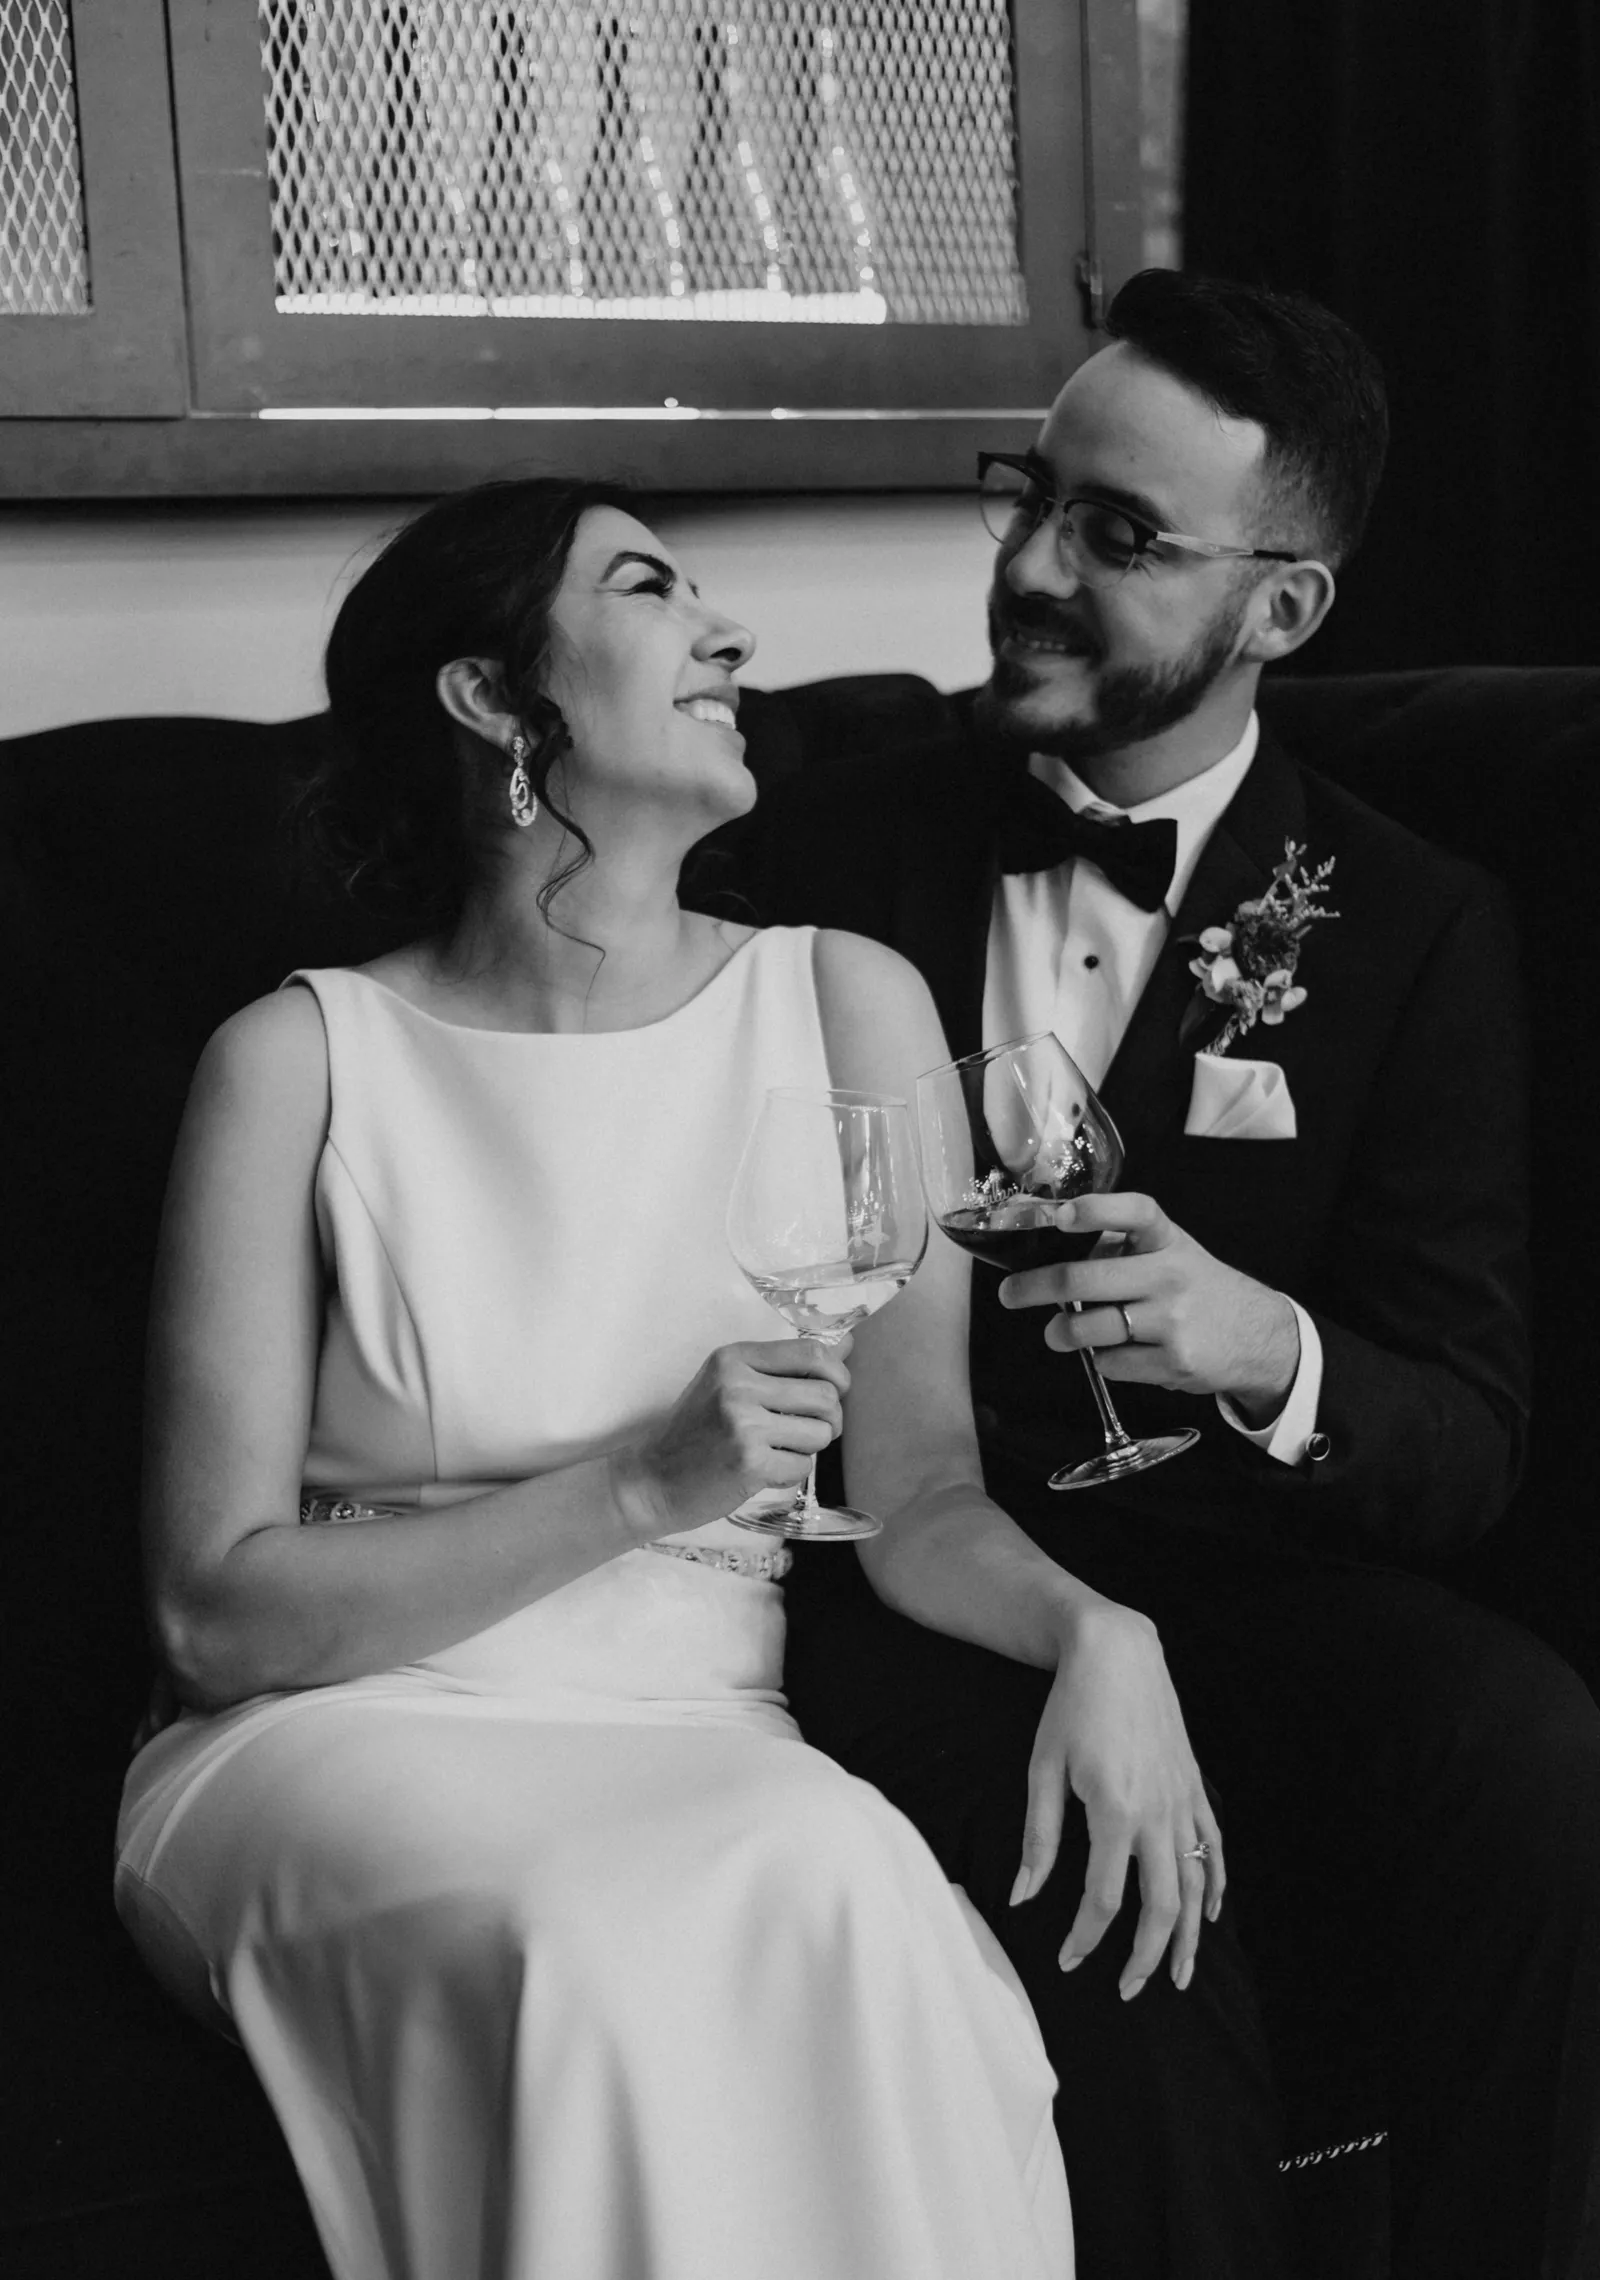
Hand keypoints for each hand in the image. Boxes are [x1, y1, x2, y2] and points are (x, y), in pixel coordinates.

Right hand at [618, 1337, 851, 1541]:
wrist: (652, 1479)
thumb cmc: (696, 1431)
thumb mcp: (729, 1384)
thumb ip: (784, 1366)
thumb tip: (846, 1344)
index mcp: (734, 1358)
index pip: (811, 1351)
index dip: (838, 1373)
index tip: (836, 1390)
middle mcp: (738, 1385)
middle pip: (825, 1394)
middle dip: (830, 1418)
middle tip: (810, 1430)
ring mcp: (743, 1424)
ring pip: (821, 1432)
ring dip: (811, 1447)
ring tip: (781, 1449)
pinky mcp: (749, 1463)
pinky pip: (803, 1466)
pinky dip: (791, 1472)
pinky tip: (765, 1469)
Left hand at [999, 1193, 1299, 1423]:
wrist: (1257, 1337)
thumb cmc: (1196, 1288)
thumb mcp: (1170, 1252)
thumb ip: (1121, 1247)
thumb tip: (1049, 1249)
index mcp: (1167, 1240)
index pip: (1135, 1212)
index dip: (1096, 1211)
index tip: (1061, 1216)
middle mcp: (1170, 1275)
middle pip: (1085, 1279)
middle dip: (1034, 1288)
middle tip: (1009, 1295)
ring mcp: (1173, 1321)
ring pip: (1089, 1328)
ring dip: (1060, 1333)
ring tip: (1056, 1333)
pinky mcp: (1174, 1361)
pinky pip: (1112, 1364)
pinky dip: (1103, 1360)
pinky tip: (1117, 1351)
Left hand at [1011, 1599, 1224, 1997]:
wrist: (1118, 1651)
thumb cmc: (1071, 1706)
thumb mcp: (1042, 1769)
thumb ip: (1039, 1838)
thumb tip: (1024, 1896)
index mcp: (1115, 1811)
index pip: (1105, 1898)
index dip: (1086, 1937)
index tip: (1067, 1960)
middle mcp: (1158, 1813)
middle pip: (1162, 1905)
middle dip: (1145, 1956)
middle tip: (1127, 1991)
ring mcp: (1183, 1800)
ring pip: (1197, 1884)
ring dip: (1190, 1936)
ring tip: (1178, 1976)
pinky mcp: (1195, 1785)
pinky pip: (1213, 1845)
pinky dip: (1217, 1883)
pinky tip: (1213, 1913)